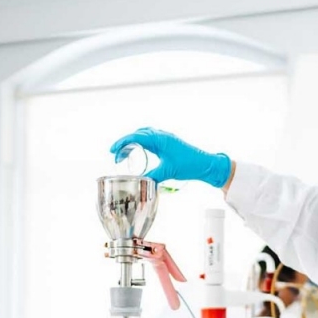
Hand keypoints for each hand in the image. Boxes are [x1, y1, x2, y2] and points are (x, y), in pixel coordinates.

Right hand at [110, 127, 231, 187]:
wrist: (205, 164)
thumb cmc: (188, 165)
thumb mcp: (167, 172)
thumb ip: (152, 176)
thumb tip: (140, 183)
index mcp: (159, 139)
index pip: (135, 137)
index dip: (121, 143)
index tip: (112, 150)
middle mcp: (161, 135)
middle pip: (137, 134)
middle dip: (125, 143)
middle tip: (116, 155)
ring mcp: (165, 138)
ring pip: (144, 135)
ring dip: (133, 142)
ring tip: (125, 154)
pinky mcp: (169, 142)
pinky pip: (151, 139)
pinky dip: (142, 143)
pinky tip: (140, 152)